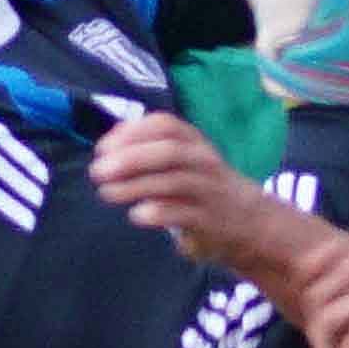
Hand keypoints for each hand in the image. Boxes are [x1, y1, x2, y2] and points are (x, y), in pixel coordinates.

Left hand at [92, 112, 277, 261]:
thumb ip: (149, 151)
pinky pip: (184, 213)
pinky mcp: (210, 221)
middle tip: (98, 172)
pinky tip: (136, 214)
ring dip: (136, 186)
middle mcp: (204, 161)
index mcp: (194, 141)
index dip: (131, 133)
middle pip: (169, 151)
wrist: (250, 221)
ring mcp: (209, 190)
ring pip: (175, 181)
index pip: (164, 125)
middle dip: (130, 159)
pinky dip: (158, 212)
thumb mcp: (183, 160)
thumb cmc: (202, 186)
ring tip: (107, 193)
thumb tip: (106, 149)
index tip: (103, 149)